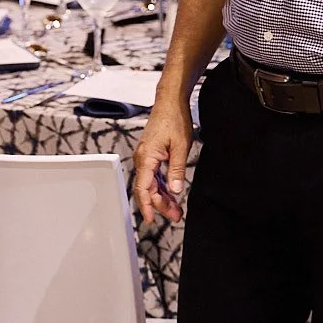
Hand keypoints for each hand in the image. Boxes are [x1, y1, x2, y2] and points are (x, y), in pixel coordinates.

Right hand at [131, 98, 190, 224]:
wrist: (170, 102)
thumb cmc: (173, 119)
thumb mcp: (180, 147)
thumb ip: (176, 170)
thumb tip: (176, 190)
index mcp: (146, 157)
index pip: (143, 188)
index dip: (147, 206)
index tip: (152, 219)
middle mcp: (142, 158)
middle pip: (148, 189)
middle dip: (160, 204)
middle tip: (176, 215)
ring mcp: (146, 157)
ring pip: (151, 184)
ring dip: (163, 197)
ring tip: (176, 209)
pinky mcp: (151, 154)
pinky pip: (154, 176)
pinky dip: (163, 186)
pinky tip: (172, 193)